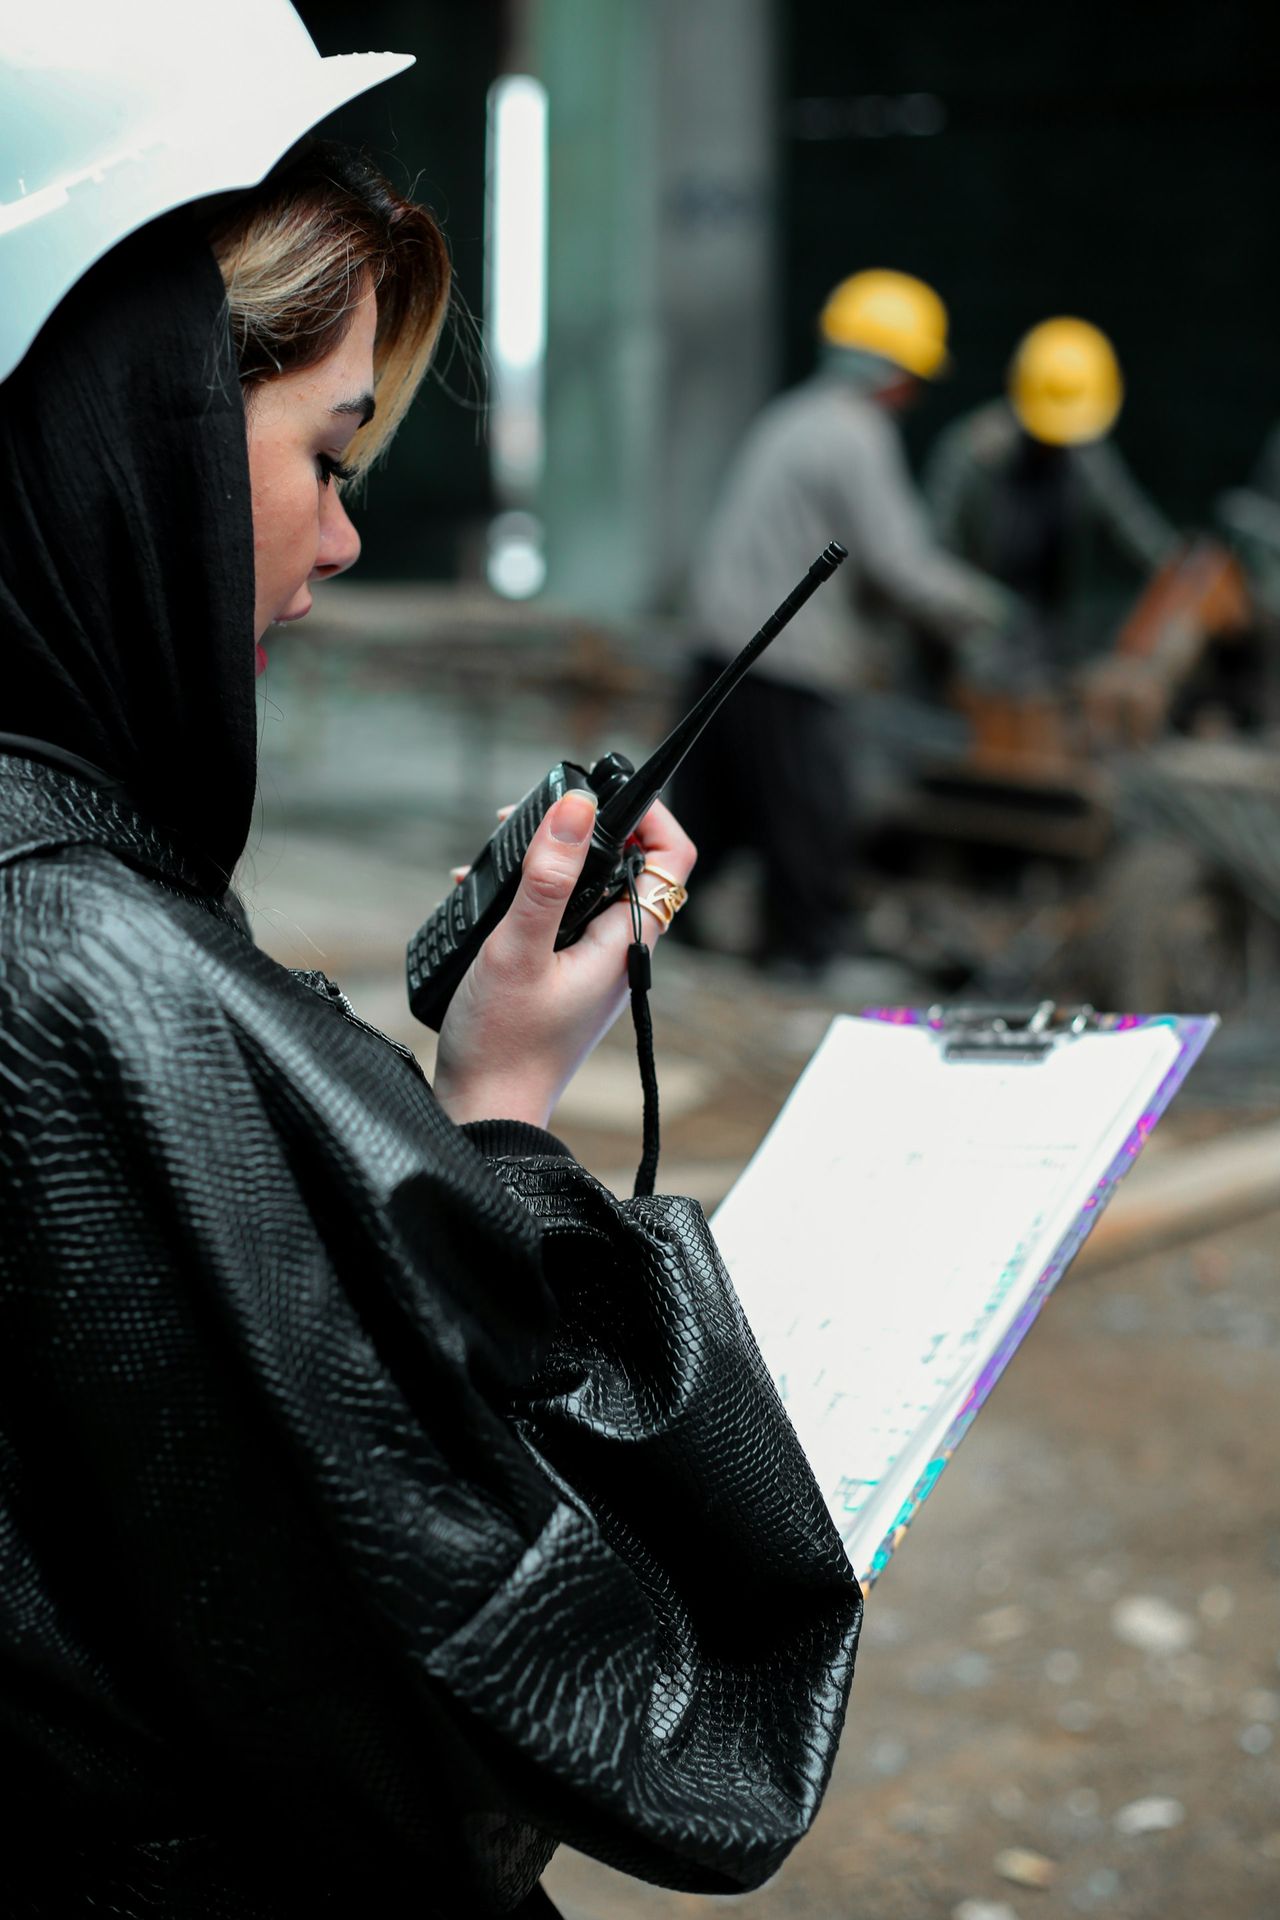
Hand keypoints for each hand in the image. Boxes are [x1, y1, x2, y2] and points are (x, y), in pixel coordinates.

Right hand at [433, 791, 695, 1128]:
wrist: (487, 1112)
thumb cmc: (503, 1043)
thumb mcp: (518, 949)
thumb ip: (547, 877)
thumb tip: (579, 807)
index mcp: (625, 940)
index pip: (671, 858)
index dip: (651, 813)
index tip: (603, 791)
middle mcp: (618, 950)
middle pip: (626, 863)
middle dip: (582, 832)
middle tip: (532, 820)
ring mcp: (592, 965)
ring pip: (586, 889)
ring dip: (546, 865)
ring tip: (496, 859)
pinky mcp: (563, 977)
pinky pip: (559, 918)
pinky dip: (527, 898)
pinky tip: (484, 900)